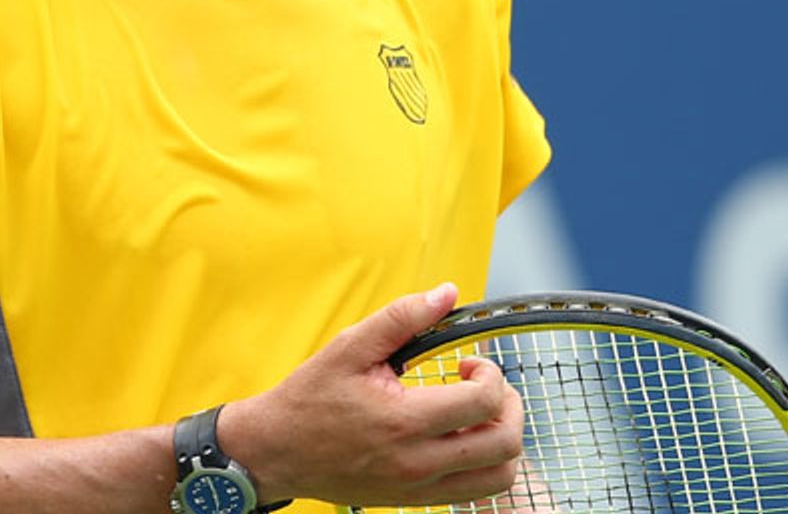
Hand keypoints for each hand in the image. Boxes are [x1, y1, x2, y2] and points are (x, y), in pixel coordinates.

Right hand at [218, 284, 523, 508]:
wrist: (277, 451)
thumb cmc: (310, 398)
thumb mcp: (349, 347)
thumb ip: (401, 318)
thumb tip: (446, 294)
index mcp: (404, 420)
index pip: (484, 401)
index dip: (491, 373)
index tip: (469, 362)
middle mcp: (418, 461)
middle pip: (504, 442)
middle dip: (510, 406)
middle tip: (486, 387)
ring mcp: (419, 487)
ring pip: (500, 475)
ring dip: (504, 440)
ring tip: (481, 415)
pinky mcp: (416, 501)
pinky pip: (477, 493)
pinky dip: (487, 466)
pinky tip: (464, 439)